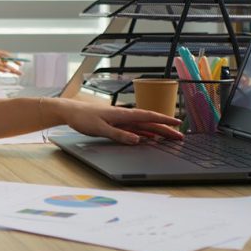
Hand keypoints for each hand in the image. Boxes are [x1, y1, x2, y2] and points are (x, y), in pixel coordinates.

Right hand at [0, 47, 22, 74]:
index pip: (3, 53)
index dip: (11, 58)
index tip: (18, 62)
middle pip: (4, 58)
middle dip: (13, 63)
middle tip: (21, 67)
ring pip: (0, 63)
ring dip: (9, 68)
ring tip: (16, 72)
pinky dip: (0, 69)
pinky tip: (7, 71)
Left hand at [51, 97, 183, 143]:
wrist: (70, 111)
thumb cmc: (83, 118)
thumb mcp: (100, 128)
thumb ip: (119, 134)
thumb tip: (138, 140)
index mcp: (123, 114)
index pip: (148, 117)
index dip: (164, 120)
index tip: (178, 124)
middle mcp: (125, 116)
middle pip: (150, 122)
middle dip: (166, 128)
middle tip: (180, 136)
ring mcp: (121, 120)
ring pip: (144, 126)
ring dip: (157, 131)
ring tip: (171, 137)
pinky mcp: (116, 124)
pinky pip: (135, 129)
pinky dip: (145, 133)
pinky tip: (151, 137)